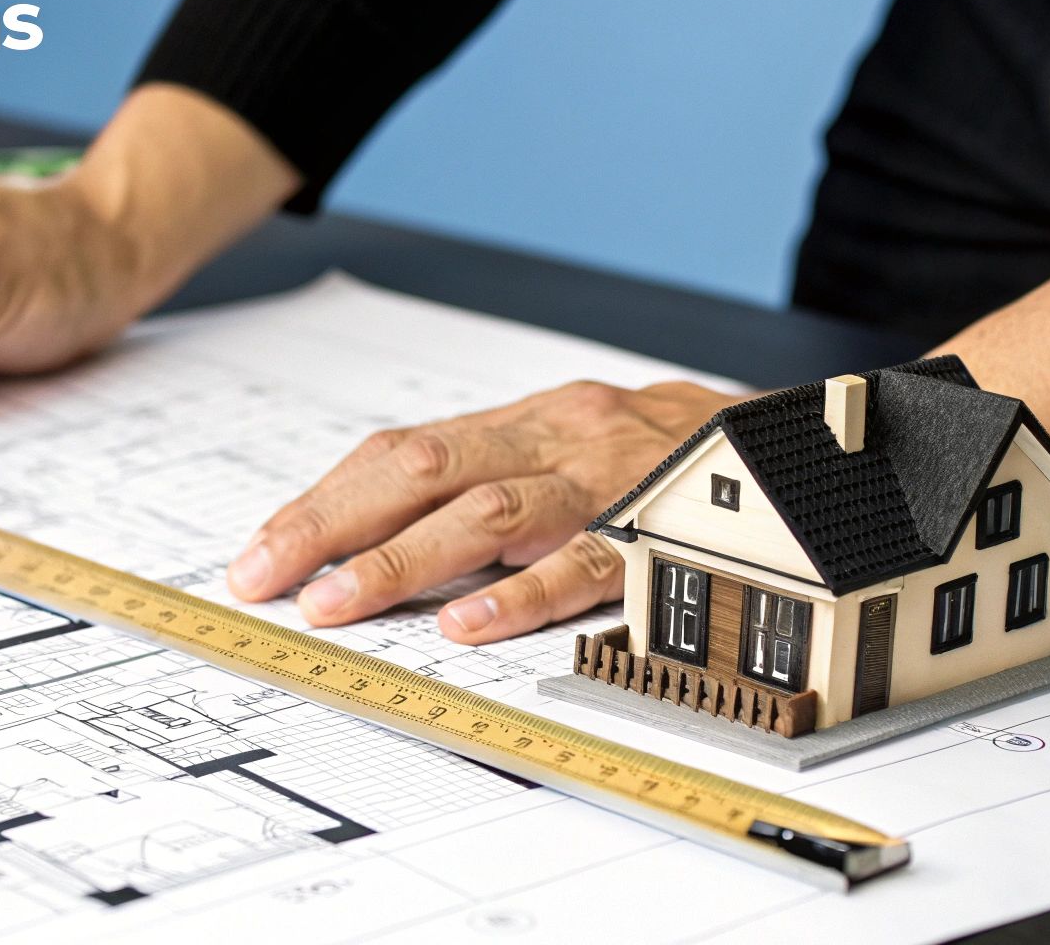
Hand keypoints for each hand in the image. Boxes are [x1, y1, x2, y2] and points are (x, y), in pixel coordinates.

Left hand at [227, 380, 745, 643]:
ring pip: (491, 513)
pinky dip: (523, 595)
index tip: (261, 554)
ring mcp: (605, 488)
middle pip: (423, 472)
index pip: (400, 454)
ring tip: (340, 603)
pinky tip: (469, 625)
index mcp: (522, 424)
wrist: (788, 439)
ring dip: (404, 561)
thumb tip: (368, 533)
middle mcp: (553, 443)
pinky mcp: (657, 538)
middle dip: (333, 525)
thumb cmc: (657, 453)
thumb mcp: (564, 444)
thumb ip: (484, 481)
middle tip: (270, 578)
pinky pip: (585, 565)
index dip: (324, 503)